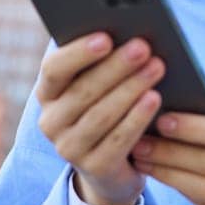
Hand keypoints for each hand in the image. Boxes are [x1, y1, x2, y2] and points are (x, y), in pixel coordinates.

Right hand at [35, 32, 165, 204]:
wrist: (111, 169)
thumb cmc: (108, 110)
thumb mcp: (100, 88)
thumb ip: (104, 63)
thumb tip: (132, 34)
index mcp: (48, 94)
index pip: (54, 69)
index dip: (78, 53)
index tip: (106, 37)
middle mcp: (51, 122)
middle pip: (83, 90)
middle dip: (116, 66)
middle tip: (143, 47)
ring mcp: (69, 148)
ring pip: (101, 114)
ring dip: (131, 88)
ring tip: (156, 67)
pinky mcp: (94, 168)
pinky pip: (117, 140)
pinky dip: (137, 117)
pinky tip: (154, 98)